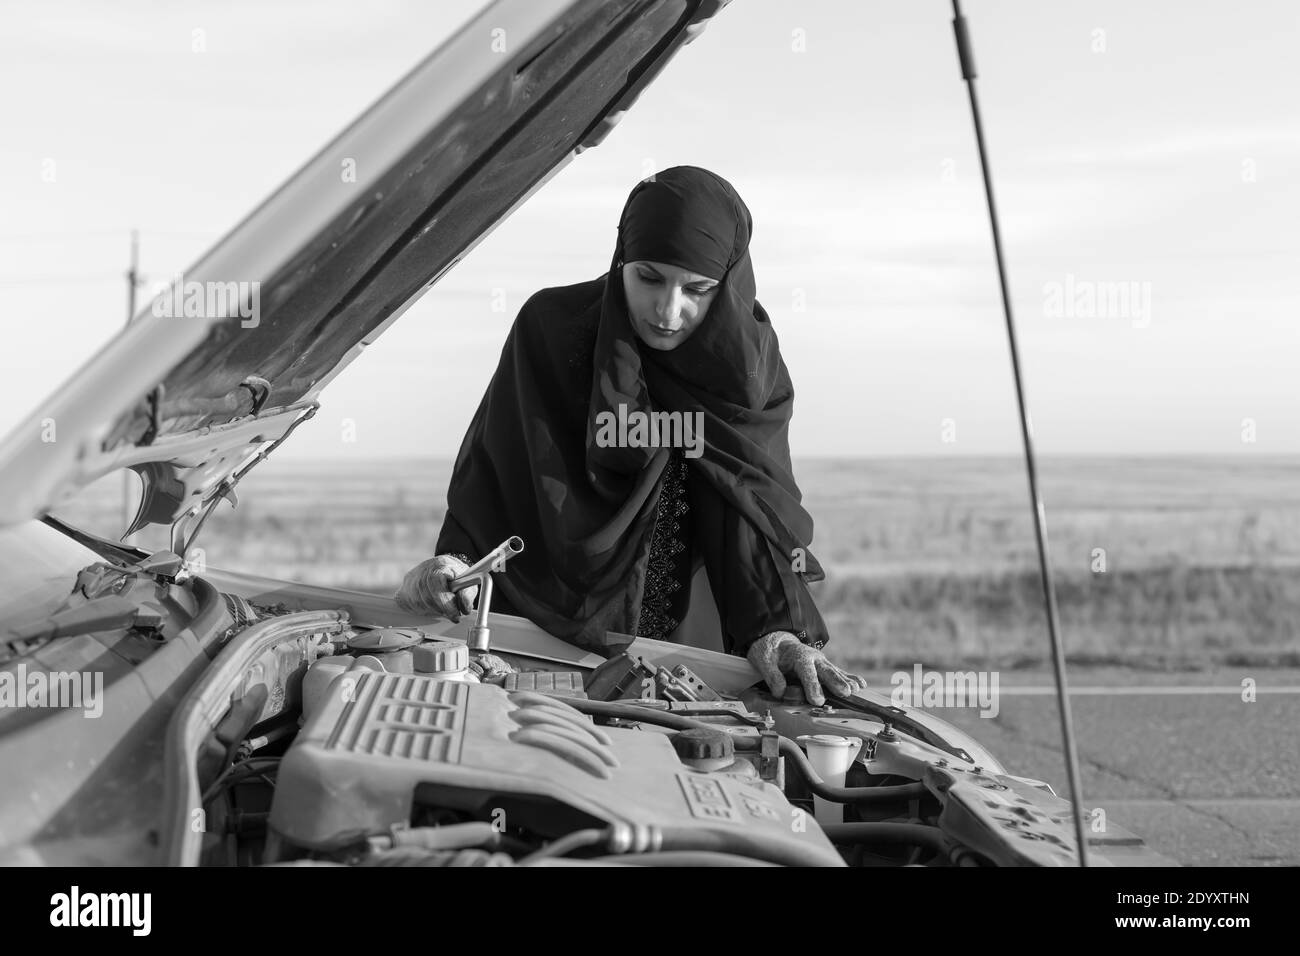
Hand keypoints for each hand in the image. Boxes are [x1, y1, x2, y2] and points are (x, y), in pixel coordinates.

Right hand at [394, 554, 476, 621]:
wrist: (443, 569)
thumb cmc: (456, 577)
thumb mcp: (468, 582)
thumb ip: (467, 594)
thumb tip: (464, 608)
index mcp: (439, 564)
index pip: (436, 582)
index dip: (446, 602)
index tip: (456, 614)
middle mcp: (421, 571)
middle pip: (426, 595)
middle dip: (442, 609)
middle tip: (453, 615)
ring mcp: (409, 581)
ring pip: (418, 604)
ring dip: (434, 611)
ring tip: (444, 608)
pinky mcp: (402, 592)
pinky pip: (410, 607)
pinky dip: (423, 611)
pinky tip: (432, 607)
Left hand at [746, 630, 865, 705]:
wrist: (777, 641)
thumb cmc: (770, 652)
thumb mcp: (763, 661)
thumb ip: (772, 676)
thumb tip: (780, 692)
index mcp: (798, 656)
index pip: (807, 673)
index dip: (812, 686)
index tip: (817, 701)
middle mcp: (813, 658)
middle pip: (826, 670)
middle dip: (836, 682)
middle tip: (846, 692)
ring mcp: (821, 661)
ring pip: (835, 671)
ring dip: (846, 681)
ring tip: (856, 689)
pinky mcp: (825, 666)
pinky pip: (839, 672)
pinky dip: (850, 677)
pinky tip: (862, 684)